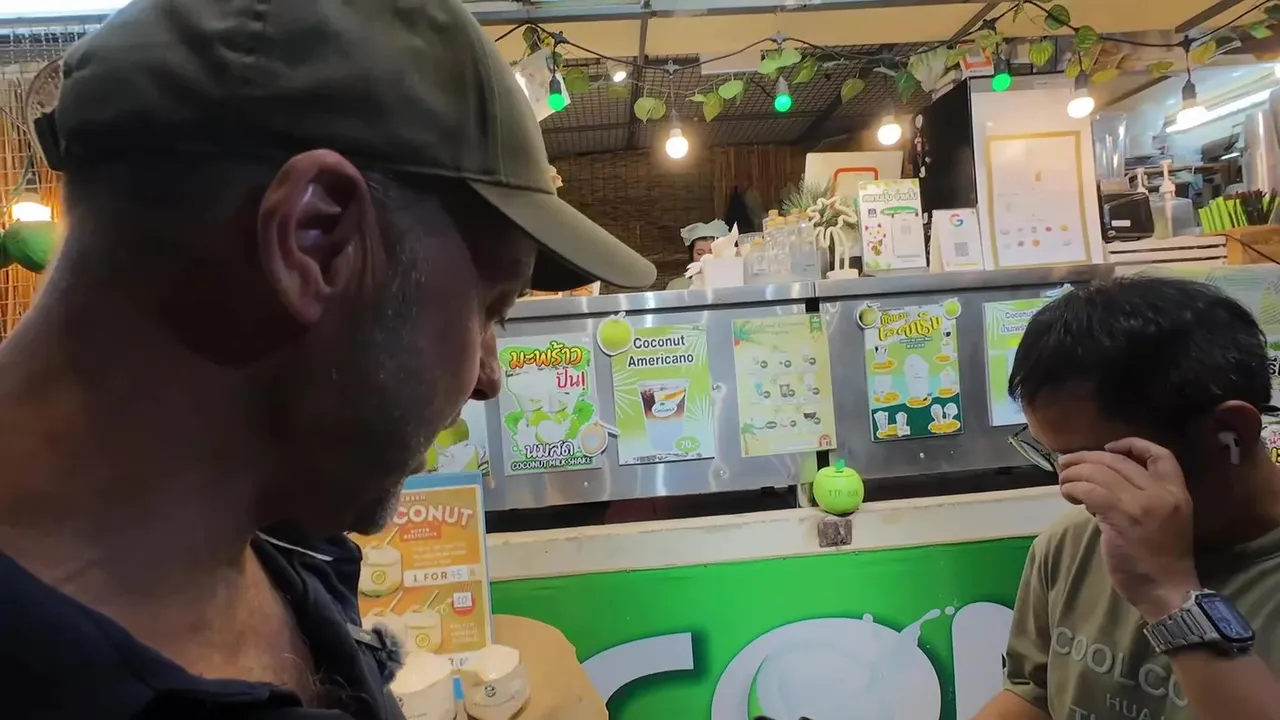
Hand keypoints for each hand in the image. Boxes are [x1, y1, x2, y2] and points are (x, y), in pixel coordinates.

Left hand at [1057, 438, 1200, 620]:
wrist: (1167, 590)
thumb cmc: (1159, 560)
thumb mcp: (1161, 521)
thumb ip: (1137, 499)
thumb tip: (1098, 485)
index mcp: (1177, 493)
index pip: (1161, 454)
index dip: (1132, 444)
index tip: (1108, 446)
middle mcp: (1162, 493)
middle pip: (1118, 460)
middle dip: (1086, 457)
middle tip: (1066, 463)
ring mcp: (1142, 504)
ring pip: (1099, 472)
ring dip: (1074, 473)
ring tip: (1064, 482)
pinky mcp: (1122, 517)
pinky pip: (1090, 491)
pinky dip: (1074, 488)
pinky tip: (1068, 496)